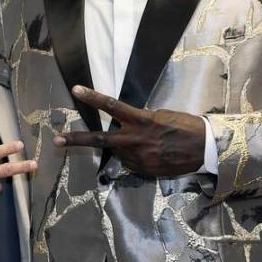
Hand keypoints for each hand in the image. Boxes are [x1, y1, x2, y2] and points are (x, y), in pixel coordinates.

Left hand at [51, 85, 205, 176]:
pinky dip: (136, 158)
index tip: (77, 90)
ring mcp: (138, 158)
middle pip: (99, 140)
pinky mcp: (144, 171)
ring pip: (118, 153)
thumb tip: (129, 127)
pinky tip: (152, 154)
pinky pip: (131, 164)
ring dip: (124, 148)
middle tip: (56, 141)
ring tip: (147, 144)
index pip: (112, 106)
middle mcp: (135, 140)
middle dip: (76, 140)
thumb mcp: (162, 116)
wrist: (205, 149)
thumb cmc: (186, 126)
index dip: (93, 98)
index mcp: (141, 120)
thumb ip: (141, 120)